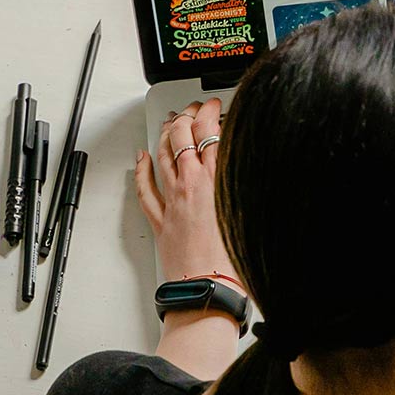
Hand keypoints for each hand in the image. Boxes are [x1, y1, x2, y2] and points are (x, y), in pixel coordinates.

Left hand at [135, 99, 234, 283]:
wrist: (210, 289)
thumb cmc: (235, 260)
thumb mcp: (251, 210)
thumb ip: (247, 182)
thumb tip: (249, 164)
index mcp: (218, 179)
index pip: (210, 131)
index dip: (211, 111)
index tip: (214, 105)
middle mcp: (192, 185)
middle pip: (183, 136)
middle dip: (188, 115)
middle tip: (194, 108)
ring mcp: (173, 200)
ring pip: (163, 155)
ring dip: (167, 134)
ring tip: (171, 122)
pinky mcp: (161, 219)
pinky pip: (145, 188)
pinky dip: (142, 168)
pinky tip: (142, 158)